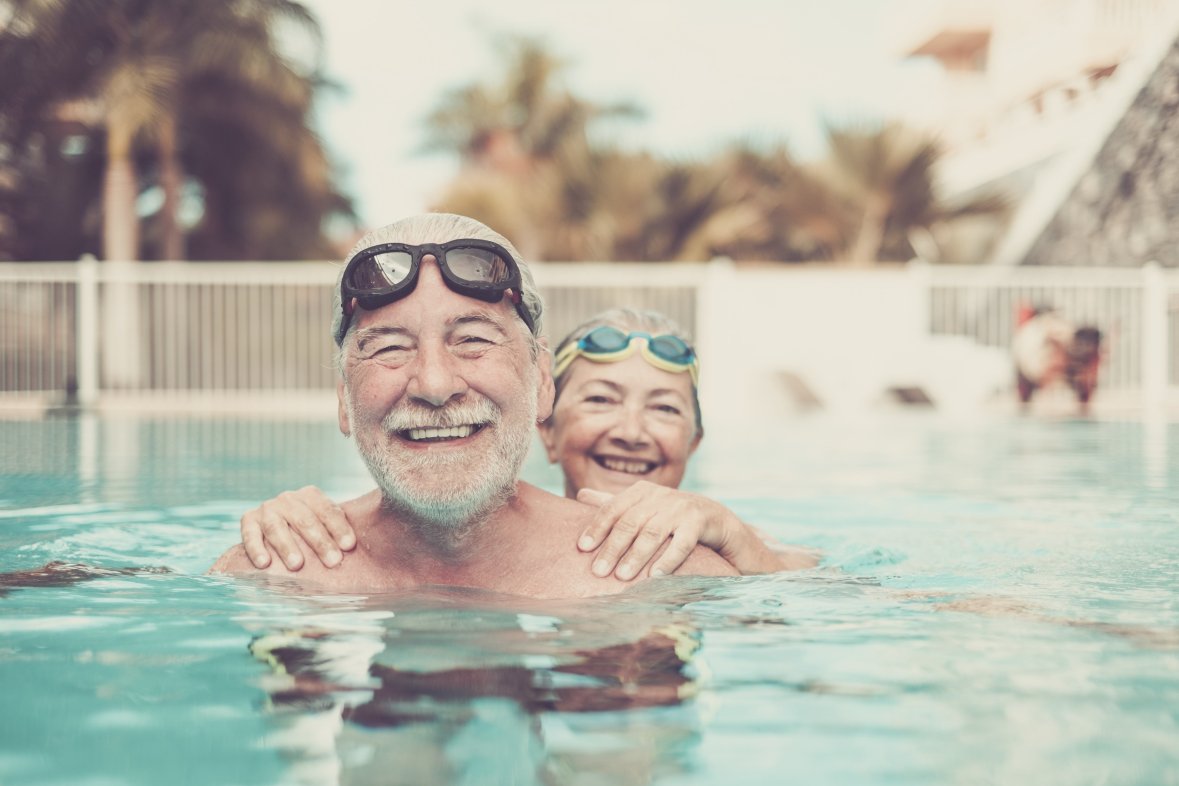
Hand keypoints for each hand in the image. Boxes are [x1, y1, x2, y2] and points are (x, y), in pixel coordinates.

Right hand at [240, 486, 355, 569]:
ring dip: (287, 546)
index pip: (327, 510)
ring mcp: (267, 509)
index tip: (349, 546)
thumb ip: (339, 528)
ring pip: (277, 527)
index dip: (339, 528)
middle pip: (305, 520)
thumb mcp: (325, 523)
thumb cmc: (311, 530)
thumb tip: (356, 547)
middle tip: (332, 561)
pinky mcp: (248, 521)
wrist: (277, 525)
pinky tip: (265, 563)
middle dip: (320, 542)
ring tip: (297, 565)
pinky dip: (256, 549)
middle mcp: (288, 499)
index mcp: (310, 495)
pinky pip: (250, 534)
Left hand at [576, 481, 749, 579]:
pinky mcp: (699, 522)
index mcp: (641, 492)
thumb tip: (580, 495)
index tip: (582, 548)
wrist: (715, 520)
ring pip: (653, 534)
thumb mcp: (643, 507)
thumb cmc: (670, 516)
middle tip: (598, 572)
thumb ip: (614, 504)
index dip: (596, 527)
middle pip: (630, 523)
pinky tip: (654, 576)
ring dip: (636, 557)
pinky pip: (681, 543)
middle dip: (613, 548)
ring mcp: (681, 508)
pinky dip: (667, 560)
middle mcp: (660, 496)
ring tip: (622, 577)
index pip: (613, 509)